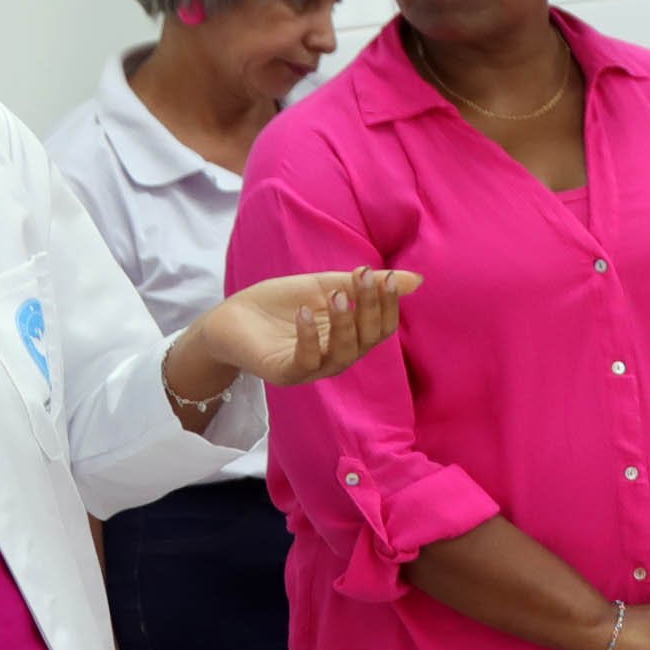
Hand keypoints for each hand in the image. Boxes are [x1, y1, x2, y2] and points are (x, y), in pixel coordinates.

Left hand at [190, 270, 419, 389]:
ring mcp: (313, 368)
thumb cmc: (281, 303)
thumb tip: (416, 280)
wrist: (233, 317)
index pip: (382, 327)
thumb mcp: (326, 286)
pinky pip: (306, 361)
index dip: (388, 303)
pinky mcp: (285, 373)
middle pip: (369, 340)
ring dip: (344, 323)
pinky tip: (304, 313)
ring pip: (344, 354)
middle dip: (370, 307)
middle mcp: (337, 357)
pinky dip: (308, 337)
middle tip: (363, 277)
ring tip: (336, 295)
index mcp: (351, 337)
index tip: (385, 276)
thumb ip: (364, 285)